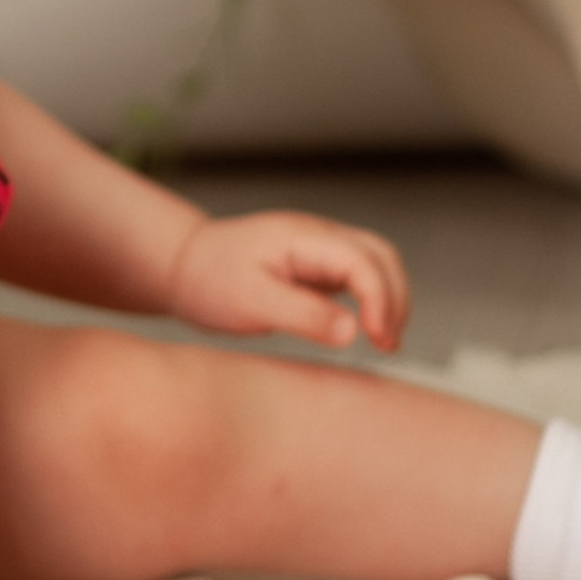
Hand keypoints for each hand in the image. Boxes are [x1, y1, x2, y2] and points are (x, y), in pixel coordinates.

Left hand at [165, 210, 410, 353]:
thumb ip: (302, 315)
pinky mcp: (317, 265)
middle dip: (395, 297)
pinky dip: (374, 300)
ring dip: (390, 298)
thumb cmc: (210, 280)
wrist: (184, 265)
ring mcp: (320, 248)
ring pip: (376, 262)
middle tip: (388, 344)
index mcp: (302, 237)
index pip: (361, 260)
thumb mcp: (250, 303)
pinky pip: (360, 275)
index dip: (380, 298)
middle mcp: (318, 236)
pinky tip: (368, 330)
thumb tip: (353, 332)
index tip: (377, 338)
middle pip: (381, 255)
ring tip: (386, 342)